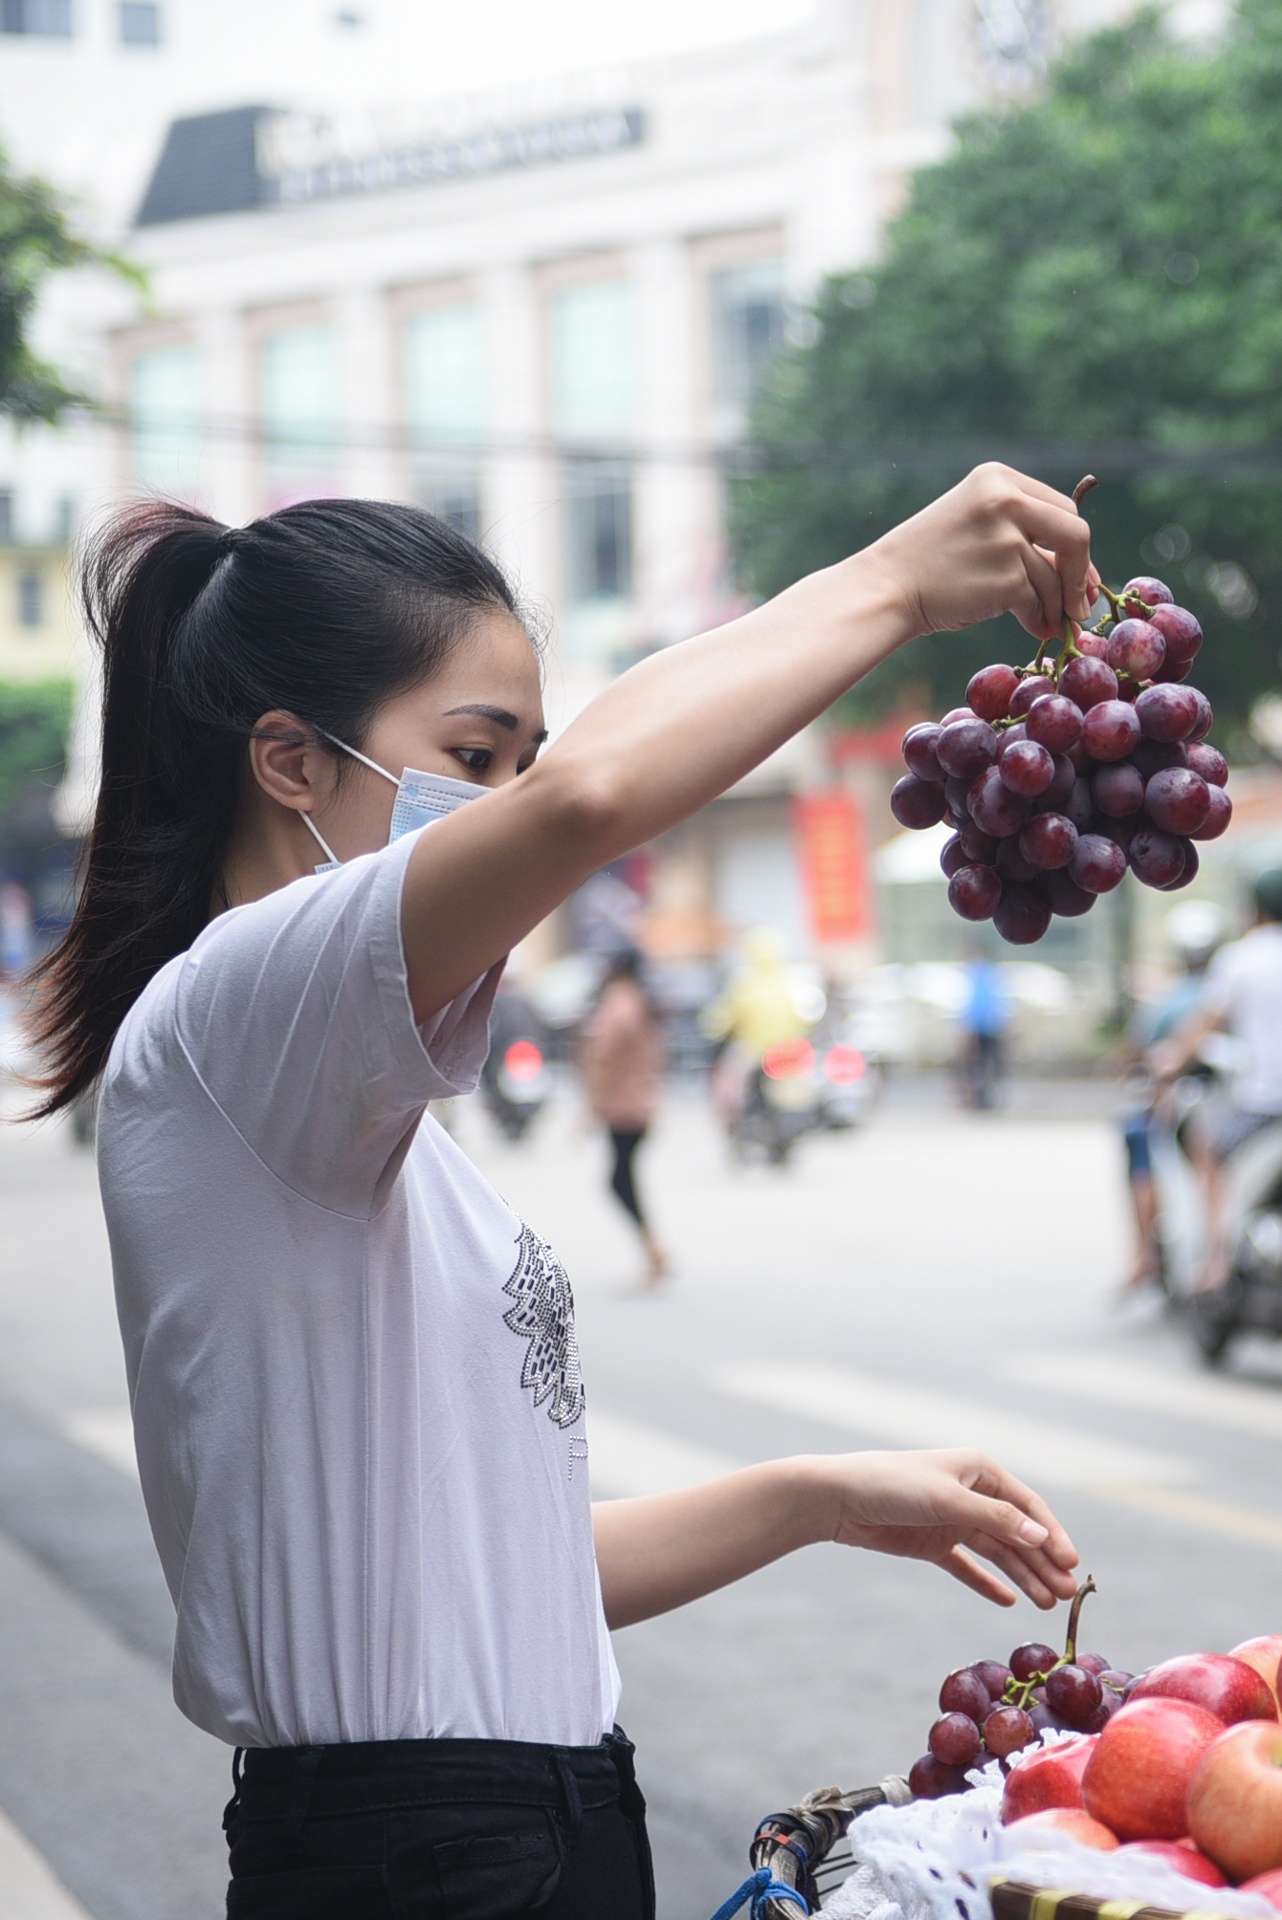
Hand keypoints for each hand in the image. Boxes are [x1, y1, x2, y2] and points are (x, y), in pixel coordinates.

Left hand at [819, 1448, 1079, 1608]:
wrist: (838, 1498)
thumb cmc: (893, 1485)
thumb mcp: (948, 1500)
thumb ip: (995, 1520)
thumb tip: (1042, 1537)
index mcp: (979, 1471)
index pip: (1028, 1506)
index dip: (1052, 1535)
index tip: (1072, 1565)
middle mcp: (971, 1494)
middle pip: (1017, 1533)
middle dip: (1043, 1562)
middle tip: (1067, 1596)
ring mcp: (952, 1520)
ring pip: (997, 1552)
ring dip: (1023, 1576)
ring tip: (1048, 1605)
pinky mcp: (932, 1542)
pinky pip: (968, 1566)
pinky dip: (987, 1582)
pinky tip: (1009, 1602)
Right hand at [867, 464, 1096, 644]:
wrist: (886, 588)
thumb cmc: (929, 562)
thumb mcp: (976, 525)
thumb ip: (1023, 532)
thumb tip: (1082, 571)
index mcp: (998, 479)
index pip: (1063, 507)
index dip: (1075, 544)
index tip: (1077, 572)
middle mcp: (1005, 500)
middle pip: (1076, 533)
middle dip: (1080, 573)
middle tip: (1079, 602)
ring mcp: (1006, 539)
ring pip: (1054, 577)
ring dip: (1055, 605)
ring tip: (1050, 622)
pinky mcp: (1004, 578)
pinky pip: (1038, 602)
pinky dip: (1039, 620)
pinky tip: (1035, 628)